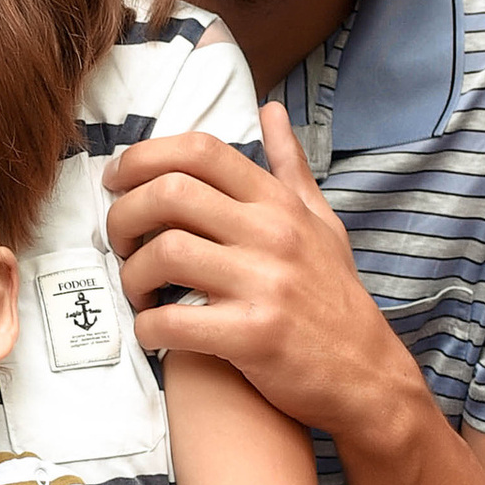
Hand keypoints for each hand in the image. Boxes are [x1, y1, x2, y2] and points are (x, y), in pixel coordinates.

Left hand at [105, 111, 426, 447]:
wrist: (367, 374)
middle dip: (124, 215)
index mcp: (279, 203)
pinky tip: (153, 331)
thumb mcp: (322, 222)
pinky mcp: (254, 335)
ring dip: (131, 274)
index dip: (143, 158)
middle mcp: (272, 234)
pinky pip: (173, 322)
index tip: (118, 181)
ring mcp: (264, 284)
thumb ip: (290, 167)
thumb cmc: (334, 297)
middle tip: (119, 241)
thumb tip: (271, 110)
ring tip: (137, 290)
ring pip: (165, 253)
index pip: (200, 151)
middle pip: (170, 194)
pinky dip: (147, 328)